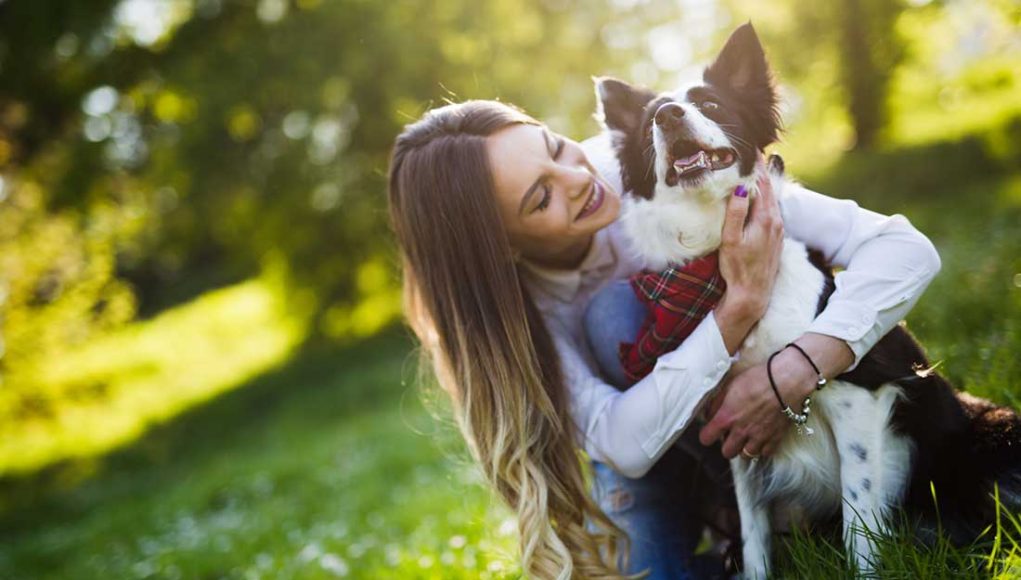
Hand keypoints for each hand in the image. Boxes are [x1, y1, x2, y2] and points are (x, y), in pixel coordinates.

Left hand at [699, 346, 819, 458]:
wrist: (787, 381)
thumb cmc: (759, 378)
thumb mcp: (730, 384)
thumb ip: (717, 402)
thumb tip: (709, 413)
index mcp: (726, 417)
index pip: (706, 438)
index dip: (707, 435)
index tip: (711, 431)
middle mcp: (741, 431)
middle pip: (727, 452)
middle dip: (726, 445)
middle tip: (731, 434)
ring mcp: (759, 437)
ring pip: (746, 455)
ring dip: (744, 447)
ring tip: (747, 436)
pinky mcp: (776, 438)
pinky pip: (765, 453)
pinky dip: (763, 448)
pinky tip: (762, 436)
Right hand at [714, 162, 784, 354]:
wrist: (752, 295)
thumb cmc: (738, 269)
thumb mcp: (731, 240)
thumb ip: (736, 213)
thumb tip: (742, 187)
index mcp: (766, 218)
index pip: (761, 183)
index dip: (755, 165)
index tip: (750, 147)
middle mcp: (776, 221)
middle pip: (768, 189)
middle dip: (758, 171)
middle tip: (748, 153)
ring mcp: (777, 230)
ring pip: (769, 199)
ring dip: (761, 185)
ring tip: (750, 170)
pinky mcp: (774, 238)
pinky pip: (769, 210)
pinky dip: (762, 198)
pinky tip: (755, 197)